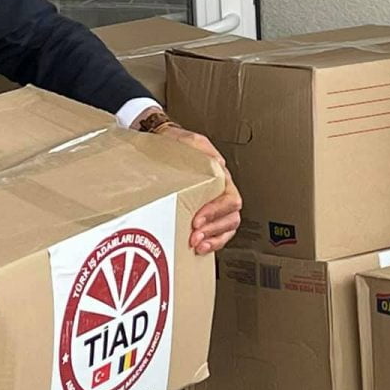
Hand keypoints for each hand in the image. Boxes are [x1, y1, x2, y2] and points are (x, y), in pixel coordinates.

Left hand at [134, 109, 242, 253]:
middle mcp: (220, 193)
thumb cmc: (174, 145)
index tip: (198, 218)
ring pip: (226, 228)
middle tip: (196, 237)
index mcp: (221, 178)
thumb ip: (202, 148)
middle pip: (231, 217)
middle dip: (214, 230)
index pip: (230, 199)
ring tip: (198, 246)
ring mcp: (212, 206)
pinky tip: (199, 249)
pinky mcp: (201, 217)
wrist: (158, 146)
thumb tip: (219, 164)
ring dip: (213, 239)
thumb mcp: (189, 140)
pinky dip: (210, 244)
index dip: (217, 211)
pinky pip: (214, 234)